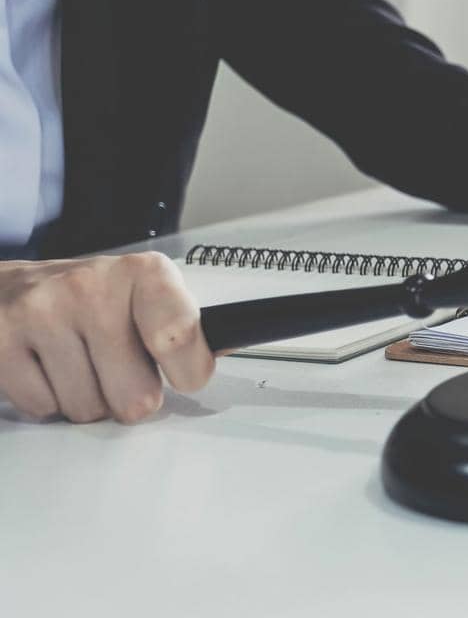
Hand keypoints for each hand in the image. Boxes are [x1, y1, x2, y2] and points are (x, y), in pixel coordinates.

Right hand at [0, 253, 215, 422]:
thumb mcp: (148, 297)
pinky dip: (48, 400)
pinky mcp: (0, 340)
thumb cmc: (92, 298)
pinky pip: (44, 408)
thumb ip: (191, 329)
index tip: (183, 373)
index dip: (187, 372)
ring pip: (88, 409)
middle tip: (116, 367)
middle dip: (129, 396)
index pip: (180, 338)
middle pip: (135, 396)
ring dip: (87, 398)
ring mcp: (42, 312)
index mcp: (144, 274)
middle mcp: (92, 286)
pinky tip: (47, 366)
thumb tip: (230, 345)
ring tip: (79, 362)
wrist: (11, 286)